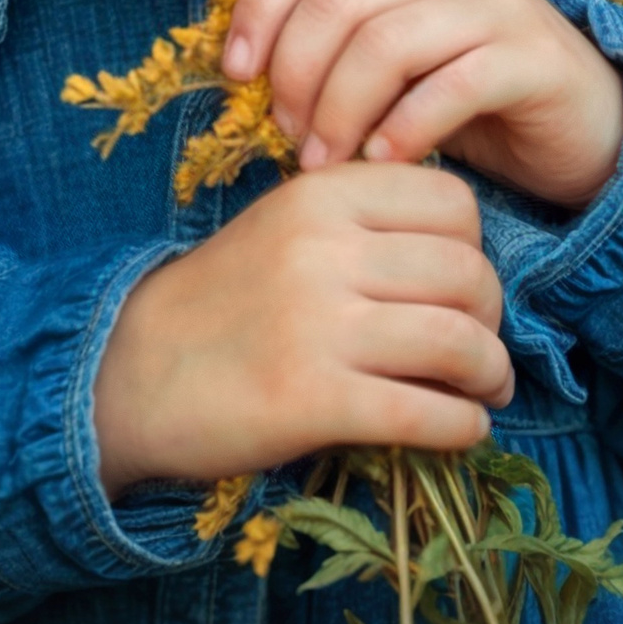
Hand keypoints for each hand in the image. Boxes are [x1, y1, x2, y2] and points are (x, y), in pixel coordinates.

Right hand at [94, 164, 511, 494]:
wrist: (131, 372)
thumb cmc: (225, 300)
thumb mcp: (288, 227)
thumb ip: (366, 222)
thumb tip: (469, 254)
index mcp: (322, 193)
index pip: (453, 204)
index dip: (474, 248)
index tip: (461, 287)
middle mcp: (325, 249)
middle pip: (468, 274)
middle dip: (491, 320)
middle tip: (481, 350)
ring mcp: (320, 325)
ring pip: (459, 342)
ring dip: (490, 375)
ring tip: (484, 392)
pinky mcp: (314, 400)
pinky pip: (427, 413)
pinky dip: (463, 427)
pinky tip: (461, 430)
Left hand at [223, 0, 622, 211]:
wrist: (585, 122)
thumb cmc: (468, 91)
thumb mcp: (393, 55)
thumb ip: (335, 42)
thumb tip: (244, 73)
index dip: (260, 9)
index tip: (234, 76)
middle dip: (296, 75)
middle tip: (288, 137)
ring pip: (385, 43)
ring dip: (339, 111)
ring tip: (324, 161)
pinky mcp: (531, 54)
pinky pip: (448, 87)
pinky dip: (402, 130)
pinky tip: (382, 162)